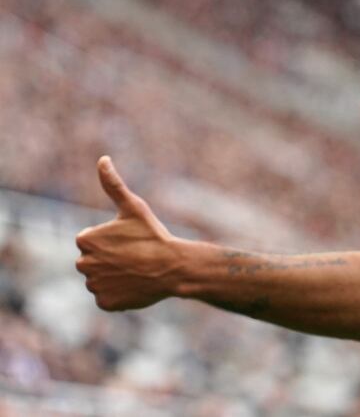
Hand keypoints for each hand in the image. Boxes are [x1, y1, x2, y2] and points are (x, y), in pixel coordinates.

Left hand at [76, 156, 182, 310]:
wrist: (173, 267)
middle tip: (135, 255)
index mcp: (86, 239)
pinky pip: (108, 296)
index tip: (130, 240)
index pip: (92, 240)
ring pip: (101, 278)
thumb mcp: (133, 207)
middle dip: (111, 258)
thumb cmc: (153, 234)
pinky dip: (120, 292)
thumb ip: (113, 184)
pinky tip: (135, 284)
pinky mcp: (105, 303)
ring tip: (137, 269)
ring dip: (115, 275)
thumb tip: (102, 159)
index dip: (113, 239)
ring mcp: (94, 285)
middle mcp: (83, 263)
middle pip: (94, 260)